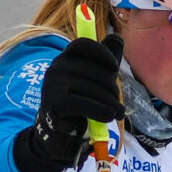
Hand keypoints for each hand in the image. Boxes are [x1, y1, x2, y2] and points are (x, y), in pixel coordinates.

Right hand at [12, 34, 125, 171]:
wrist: (59, 134)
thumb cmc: (79, 104)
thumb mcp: (94, 80)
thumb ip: (105, 59)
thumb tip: (117, 38)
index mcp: (66, 58)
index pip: (83, 44)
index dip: (102, 53)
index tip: (114, 67)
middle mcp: (56, 67)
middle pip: (92, 70)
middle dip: (111, 88)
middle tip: (119, 104)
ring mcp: (52, 85)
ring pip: (90, 88)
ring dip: (110, 103)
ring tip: (118, 113)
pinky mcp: (53, 103)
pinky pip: (82, 103)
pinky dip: (100, 110)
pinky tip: (109, 117)